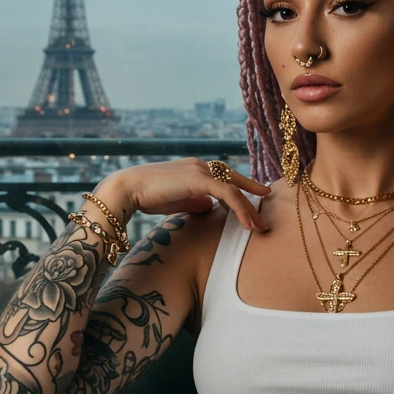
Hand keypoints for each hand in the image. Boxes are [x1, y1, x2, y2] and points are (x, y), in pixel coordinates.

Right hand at [93, 159, 270, 230]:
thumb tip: (209, 207)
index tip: (256, 200)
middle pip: (234, 180)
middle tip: (264, 217)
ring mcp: (201, 170)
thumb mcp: (177, 201)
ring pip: (234, 189)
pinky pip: (227, 194)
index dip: (243, 188)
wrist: (128, 189)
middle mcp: (201, 165)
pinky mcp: (199, 179)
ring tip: (260, 228)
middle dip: (252, 198)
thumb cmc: (147, 197)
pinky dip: (239, 209)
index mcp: (195, 169)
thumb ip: (194, 202)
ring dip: (249, 210)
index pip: (225, 177)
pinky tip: (247, 224)